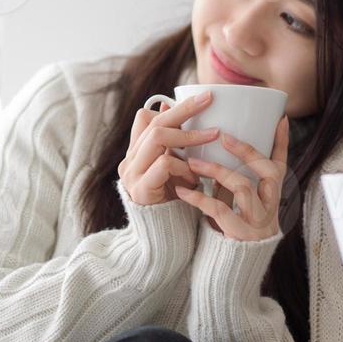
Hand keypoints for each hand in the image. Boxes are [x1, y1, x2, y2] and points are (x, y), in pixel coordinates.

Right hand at [118, 91, 220, 205]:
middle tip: (209, 99)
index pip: (144, 118)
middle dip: (184, 108)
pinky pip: (164, 164)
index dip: (170, 108)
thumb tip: (176, 112)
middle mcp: (129, 161)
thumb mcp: (177, 171)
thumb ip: (176, 147)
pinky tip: (195, 178)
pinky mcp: (140, 191)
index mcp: (136, 153)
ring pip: (157, 137)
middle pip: (154, 122)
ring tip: (213, 136)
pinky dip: (184, 166)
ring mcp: (132, 175)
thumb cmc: (175, 203)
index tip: (199, 100)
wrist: (163, 242)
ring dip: (189, 136)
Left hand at [177, 116, 288, 240]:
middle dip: (247, 151)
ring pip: (243, 188)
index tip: (280, 118)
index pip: (280, 165)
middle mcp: (270, 208)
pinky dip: (199, 198)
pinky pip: (220, 211)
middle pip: (268, 172)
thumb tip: (217, 151)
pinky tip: (182, 191)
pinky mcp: (241, 236)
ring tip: (192, 163)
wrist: (231, 274)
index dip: (282, 142)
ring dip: (216, 171)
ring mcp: (258, 222)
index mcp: (271, 198)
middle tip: (223, 136)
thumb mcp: (238, 206)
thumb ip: (232, 183)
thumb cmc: (231, 233)